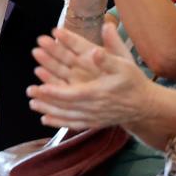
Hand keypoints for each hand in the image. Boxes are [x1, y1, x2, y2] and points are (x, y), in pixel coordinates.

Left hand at [28, 23, 154, 129]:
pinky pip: (73, 124)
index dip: (56, 92)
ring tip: (32, 103)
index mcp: (99, 93)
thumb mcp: (124, 65)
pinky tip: (45, 119)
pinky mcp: (94, 123)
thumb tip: (94, 51)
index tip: (41, 87)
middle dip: (46, 99)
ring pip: (67, 116)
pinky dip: (58, 122)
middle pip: (66, 105)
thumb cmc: (134, 82)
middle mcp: (94, 108)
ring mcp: (93, 118)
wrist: (145, 105)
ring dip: (48, 110)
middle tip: (29, 92)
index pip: (73, 94)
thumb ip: (108, 58)